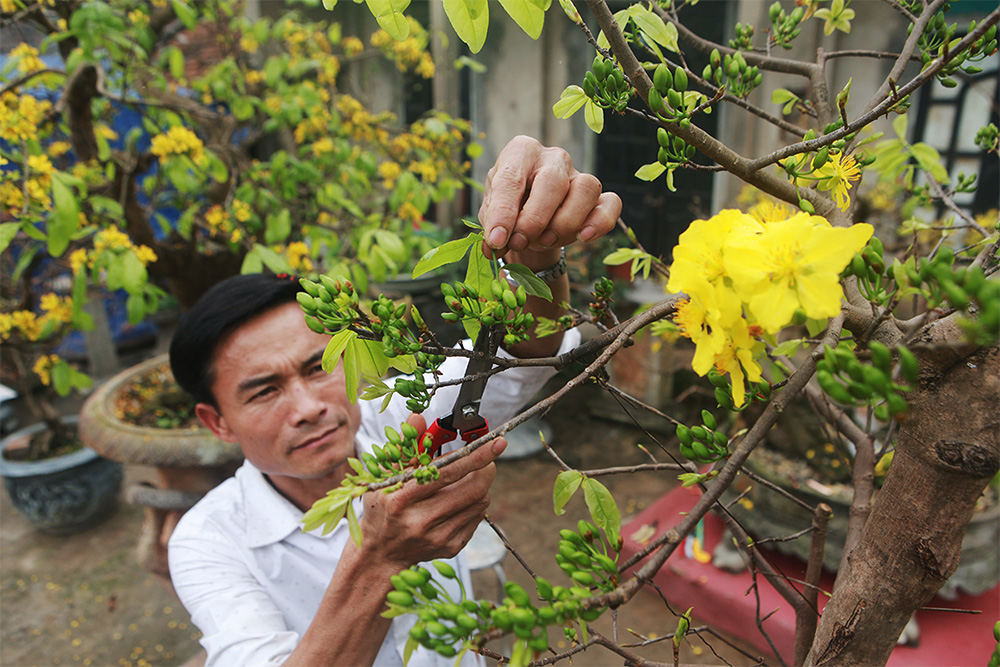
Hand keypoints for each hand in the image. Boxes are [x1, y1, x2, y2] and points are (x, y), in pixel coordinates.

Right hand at [358, 414, 504, 569]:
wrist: (380, 554)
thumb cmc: (382, 508)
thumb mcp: (384, 475)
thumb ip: (405, 445)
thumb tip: (419, 417)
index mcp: (402, 497)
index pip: (447, 472)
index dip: (475, 455)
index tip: (496, 442)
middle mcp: (421, 520)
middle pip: (473, 489)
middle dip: (486, 468)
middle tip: (485, 458)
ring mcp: (438, 537)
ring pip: (480, 502)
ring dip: (480, 485)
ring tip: (467, 478)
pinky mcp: (451, 548)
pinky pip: (477, 518)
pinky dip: (475, 503)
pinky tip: (460, 500)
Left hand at [479, 135, 621, 257]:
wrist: (529, 220)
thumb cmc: (509, 209)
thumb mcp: (491, 214)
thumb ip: (491, 226)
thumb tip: (494, 244)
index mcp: (521, 152)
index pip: (511, 178)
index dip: (503, 213)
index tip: (496, 240)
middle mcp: (553, 157)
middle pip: (552, 182)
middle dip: (534, 219)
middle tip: (519, 242)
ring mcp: (579, 175)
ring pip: (585, 189)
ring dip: (564, 223)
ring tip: (544, 241)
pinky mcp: (599, 196)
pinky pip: (611, 204)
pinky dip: (600, 222)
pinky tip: (583, 238)